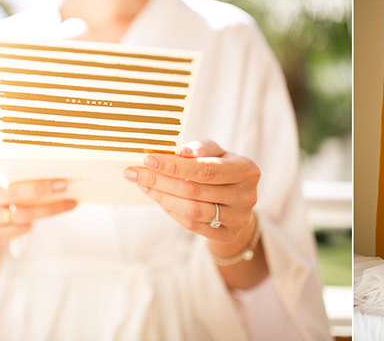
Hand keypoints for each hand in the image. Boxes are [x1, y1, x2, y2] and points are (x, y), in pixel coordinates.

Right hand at [0, 162, 77, 244]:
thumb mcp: (5, 183)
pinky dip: (34, 223)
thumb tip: (55, 169)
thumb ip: (19, 176)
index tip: (10, 152)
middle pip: (13, 193)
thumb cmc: (6, 195)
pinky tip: (48, 215)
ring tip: (70, 203)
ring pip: (22, 215)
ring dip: (49, 210)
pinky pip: (21, 229)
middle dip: (40, 189)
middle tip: (63, 185)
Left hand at [124, 140, 260, 243]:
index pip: (205, 170)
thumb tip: (179, 153)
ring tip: (144, 184)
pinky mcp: (228, 235)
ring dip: (162, 197)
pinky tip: (158, 198)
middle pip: (194, 191)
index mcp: (247, 170)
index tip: (149, 159)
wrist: (239, 198)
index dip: (175, 166)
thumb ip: (200, 149)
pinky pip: (192, 225)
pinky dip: (171, 211)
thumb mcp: (216, 152)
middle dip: (160, 181)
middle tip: (135, 173)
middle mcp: (247, 196)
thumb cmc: (222, 167)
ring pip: (191, 210)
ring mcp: (239, 219)